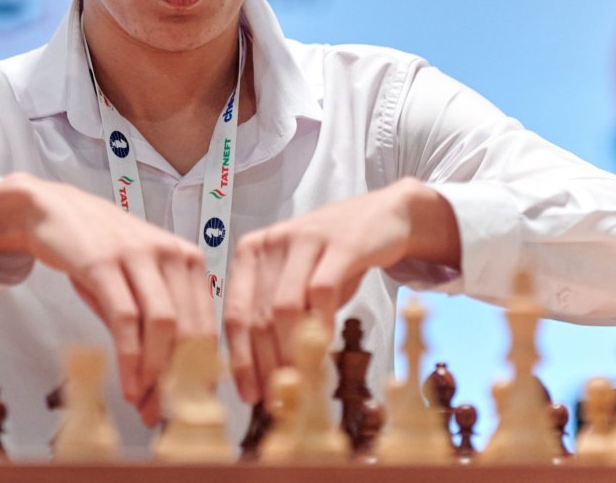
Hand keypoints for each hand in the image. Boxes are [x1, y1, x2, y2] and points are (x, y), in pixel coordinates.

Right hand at [0, 173, 214, 424]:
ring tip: (143, 403)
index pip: (207, 324)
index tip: (190, 403)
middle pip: (190, 328)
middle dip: (179, 379)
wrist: (54, 210)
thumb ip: (150, 330)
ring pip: (163, 323)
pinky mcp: (106, 261)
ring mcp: (140, 255)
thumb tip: (159, 387)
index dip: (201, 370)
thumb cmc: (98, 252)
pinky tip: (126, 382)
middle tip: (164, 413)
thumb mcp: (134, 286)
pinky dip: (129, 356)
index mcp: (189, 261)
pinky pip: (126, 316)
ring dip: (155, 371)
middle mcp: (172, 254)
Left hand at [223, 177, 458, 403]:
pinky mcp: (339, 244)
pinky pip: (322, 291)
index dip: (241, 359)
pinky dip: (322, 325)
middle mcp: (271, 243)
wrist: (380, 216)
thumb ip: (274, 316)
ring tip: (300, 381)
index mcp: (250, 252)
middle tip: (278, 399)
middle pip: (259, 315)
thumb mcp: (295, 281)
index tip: (249, 394)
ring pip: (285, 306)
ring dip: (291, 350)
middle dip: (266, 364)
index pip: (235, 313)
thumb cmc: (331, 257)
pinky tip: (326, 348)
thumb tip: (263, 376)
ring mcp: (304, 240)